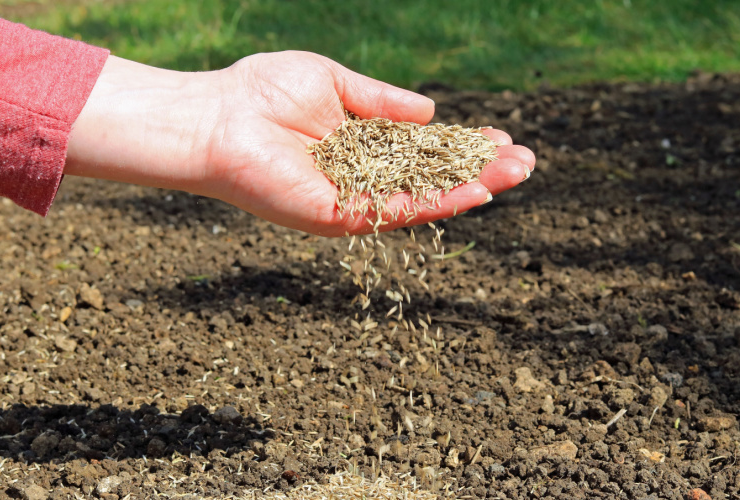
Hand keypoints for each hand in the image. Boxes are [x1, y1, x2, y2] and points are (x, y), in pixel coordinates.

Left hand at [64, 52, 534, 235]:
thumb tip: (433, 112)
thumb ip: (383, 102)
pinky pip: (397, 211)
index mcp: (361, 147)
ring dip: (472, 188)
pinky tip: (475, 190)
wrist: (215, 118)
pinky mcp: (340, 216)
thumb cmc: (261, 93)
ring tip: (515, 174)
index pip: (424, 151)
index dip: (463, 146)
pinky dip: (438, 202)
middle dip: (480, 170)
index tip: (500, 138)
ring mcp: (353, 200)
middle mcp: (362, 178)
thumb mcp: (335, 83)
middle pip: (433, 178)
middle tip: (525, 162)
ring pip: (425, 198)